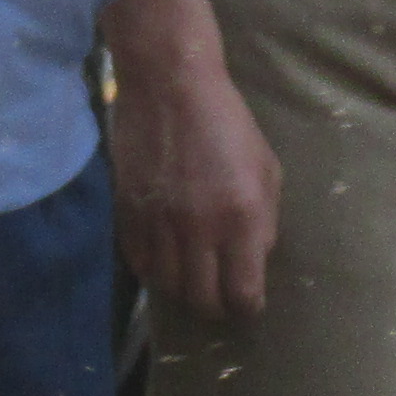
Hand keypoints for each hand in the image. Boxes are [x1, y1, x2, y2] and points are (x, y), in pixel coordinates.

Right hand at [112, 45, 280, 319]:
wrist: (169, 88)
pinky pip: (137, 260)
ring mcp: (158, 222)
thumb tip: (252, 259)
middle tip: (219, 297)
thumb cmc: (229, 125)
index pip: (242, 293)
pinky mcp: (128, 211)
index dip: (247, 307)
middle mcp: (198, 228)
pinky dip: (152, 268)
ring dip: (181, 289)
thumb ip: (264, 222)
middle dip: (214, 307)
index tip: (247, 303)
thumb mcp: (267, 171)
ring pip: (166, 285)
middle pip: (201, 299)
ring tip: (190, 279)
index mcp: (241, 218)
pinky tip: (164, 258)